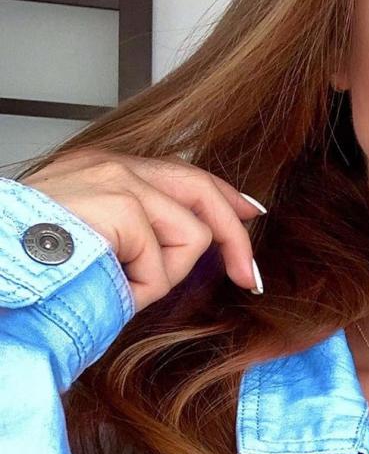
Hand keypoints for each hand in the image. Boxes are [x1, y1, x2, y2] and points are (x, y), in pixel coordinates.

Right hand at [19, 147, 265, 312]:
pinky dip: (141, 289)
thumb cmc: (33, 268)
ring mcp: (117, 179)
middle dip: (235, 237)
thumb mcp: (94, 243)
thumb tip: (195, 246)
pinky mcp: (121, 206)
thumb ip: (139, 234)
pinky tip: (106, 286)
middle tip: (248, 277)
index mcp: (104, 168)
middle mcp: (113, 164)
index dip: (223, 195)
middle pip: (202, 189)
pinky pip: (165, 263)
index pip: (181, 172)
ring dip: (159, 278)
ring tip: (116, 287)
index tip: (251, 211)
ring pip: (190, 236)